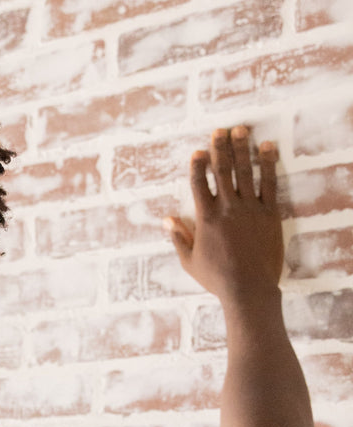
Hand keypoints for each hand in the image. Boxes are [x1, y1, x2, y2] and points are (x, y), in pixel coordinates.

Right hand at [165, 127, 283, 310]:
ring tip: (241, 130)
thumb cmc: (217, 278)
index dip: (198, 166)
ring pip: (245, 171)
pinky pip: (269, 182)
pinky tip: (266, 147)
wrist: (248, 288)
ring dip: (242, 147)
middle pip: (222, 170)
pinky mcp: (269, 213)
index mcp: (206, 218)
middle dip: (220, 147)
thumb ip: (179, 238)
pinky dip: (267, 163)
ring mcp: (249, 208)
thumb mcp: (190, 261)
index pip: (199, 184)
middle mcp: (227, 208)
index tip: (198, 152)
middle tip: (219, 130)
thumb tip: (166, 220)